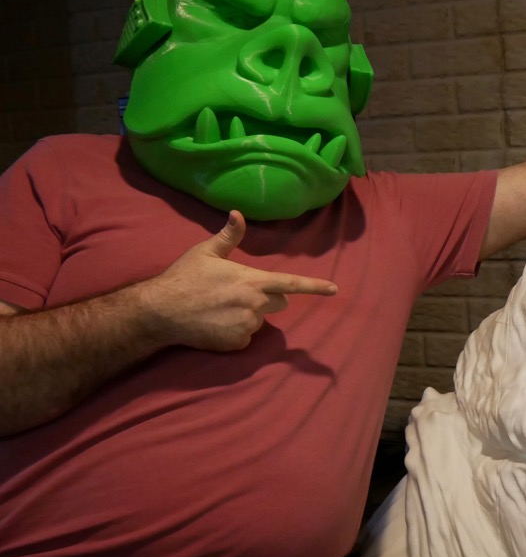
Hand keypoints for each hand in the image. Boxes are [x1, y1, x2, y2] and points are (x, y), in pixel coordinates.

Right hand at [137, 211, 337, 350]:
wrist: (160, 311)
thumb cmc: (184, 277)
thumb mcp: (206, 252)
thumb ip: (229, 236)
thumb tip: (238, 214)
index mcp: (253, 280)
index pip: (291, 283)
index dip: (315, 287)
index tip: (334, 289)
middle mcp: (256, 304)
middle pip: (278, 303)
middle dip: (266, 298)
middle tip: (236, 293)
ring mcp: (247, 325)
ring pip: (259, 320)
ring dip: (247, 315)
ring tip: (218, 308)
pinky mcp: (236, 343)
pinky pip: (244, 337)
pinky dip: (234, 332)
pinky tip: (214, 323)